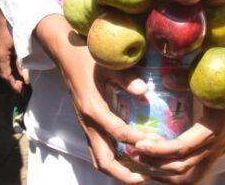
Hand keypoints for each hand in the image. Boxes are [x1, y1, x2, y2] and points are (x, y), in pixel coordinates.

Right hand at [0, 10, 26, 93]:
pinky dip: (8, 66)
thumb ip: (22, 62)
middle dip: (11, 82)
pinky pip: (2, 60)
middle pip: (2, 72)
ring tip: (20, 80)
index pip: (5, 75)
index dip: (12, 85)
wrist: (10, 8)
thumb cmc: (17, 25)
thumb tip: (25, 79)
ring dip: (10, 74)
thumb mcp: (21, 45)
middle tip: (22, 88)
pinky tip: (16, 67)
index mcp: (0, 54)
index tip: (21, 91)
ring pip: (1, 66)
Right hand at [35, 15, 149, 182]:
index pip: (118, 133)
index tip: (159, 143)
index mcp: (93, 108)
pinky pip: (98, 151)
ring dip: (118, 171)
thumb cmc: (88, 55)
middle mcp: (88, 122)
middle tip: (148, 176)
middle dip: (125, 173)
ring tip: (141, 174)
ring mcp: (86, 125)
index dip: (139, 140)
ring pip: (99, 159)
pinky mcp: (87, 124)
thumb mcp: (107, 62)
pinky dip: (113, 161)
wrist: (65, 52)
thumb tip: (143, 89)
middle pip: (104, 160)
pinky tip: (129, 160)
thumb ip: (125, 77)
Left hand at [129, 64, 224, 181]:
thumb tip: (164, 79)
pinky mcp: (214, 154)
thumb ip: (186, 78)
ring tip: (141, 165)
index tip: (138, 143)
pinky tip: (158, 169)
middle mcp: (214, 147)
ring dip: (164, 175)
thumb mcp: (210, 79)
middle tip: (132, 155)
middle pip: (182, 168)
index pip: (182, 148)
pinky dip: (175, 176)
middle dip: (155, 164)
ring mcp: (216, 153)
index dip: (159, 149)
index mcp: (212, 129)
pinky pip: (195, 174)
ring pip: (189, 177)